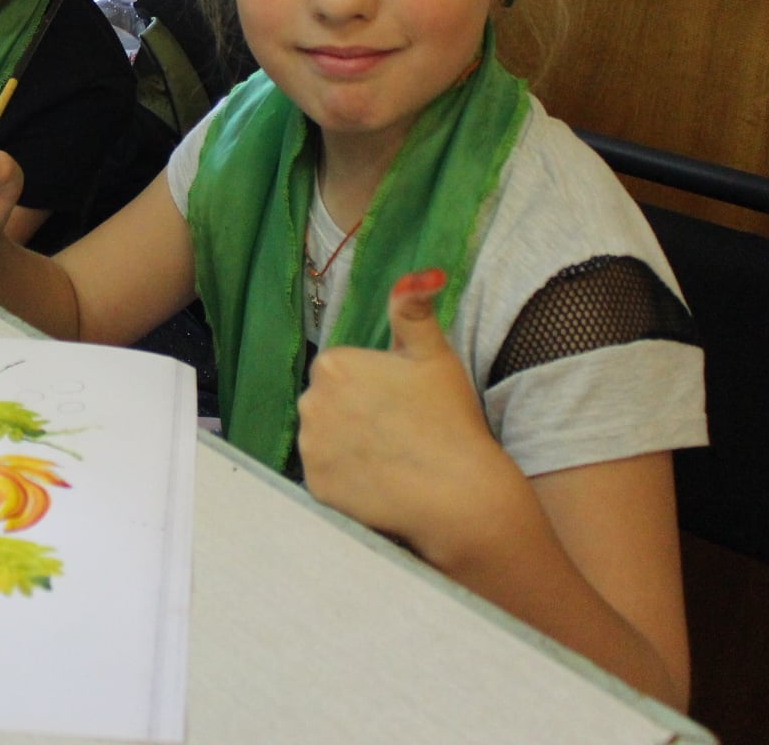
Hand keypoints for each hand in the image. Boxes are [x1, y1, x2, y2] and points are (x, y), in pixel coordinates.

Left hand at [296, 269, 528, 563]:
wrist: (459, 495)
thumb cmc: (449, 418)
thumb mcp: (434, 354)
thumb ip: (413, 309)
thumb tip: (419, 273)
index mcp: (333, 365)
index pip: (342, 371)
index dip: (373, 386)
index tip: (401, 402)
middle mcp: (309, 403)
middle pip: (329, 404)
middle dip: (355, 413)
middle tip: (399, 430)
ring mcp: (309, 449)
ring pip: (325, 439)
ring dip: (347, 445)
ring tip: (391, 457)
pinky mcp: (315, 487)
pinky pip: (326, 476)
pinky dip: (346, 479)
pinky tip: (379, 481)